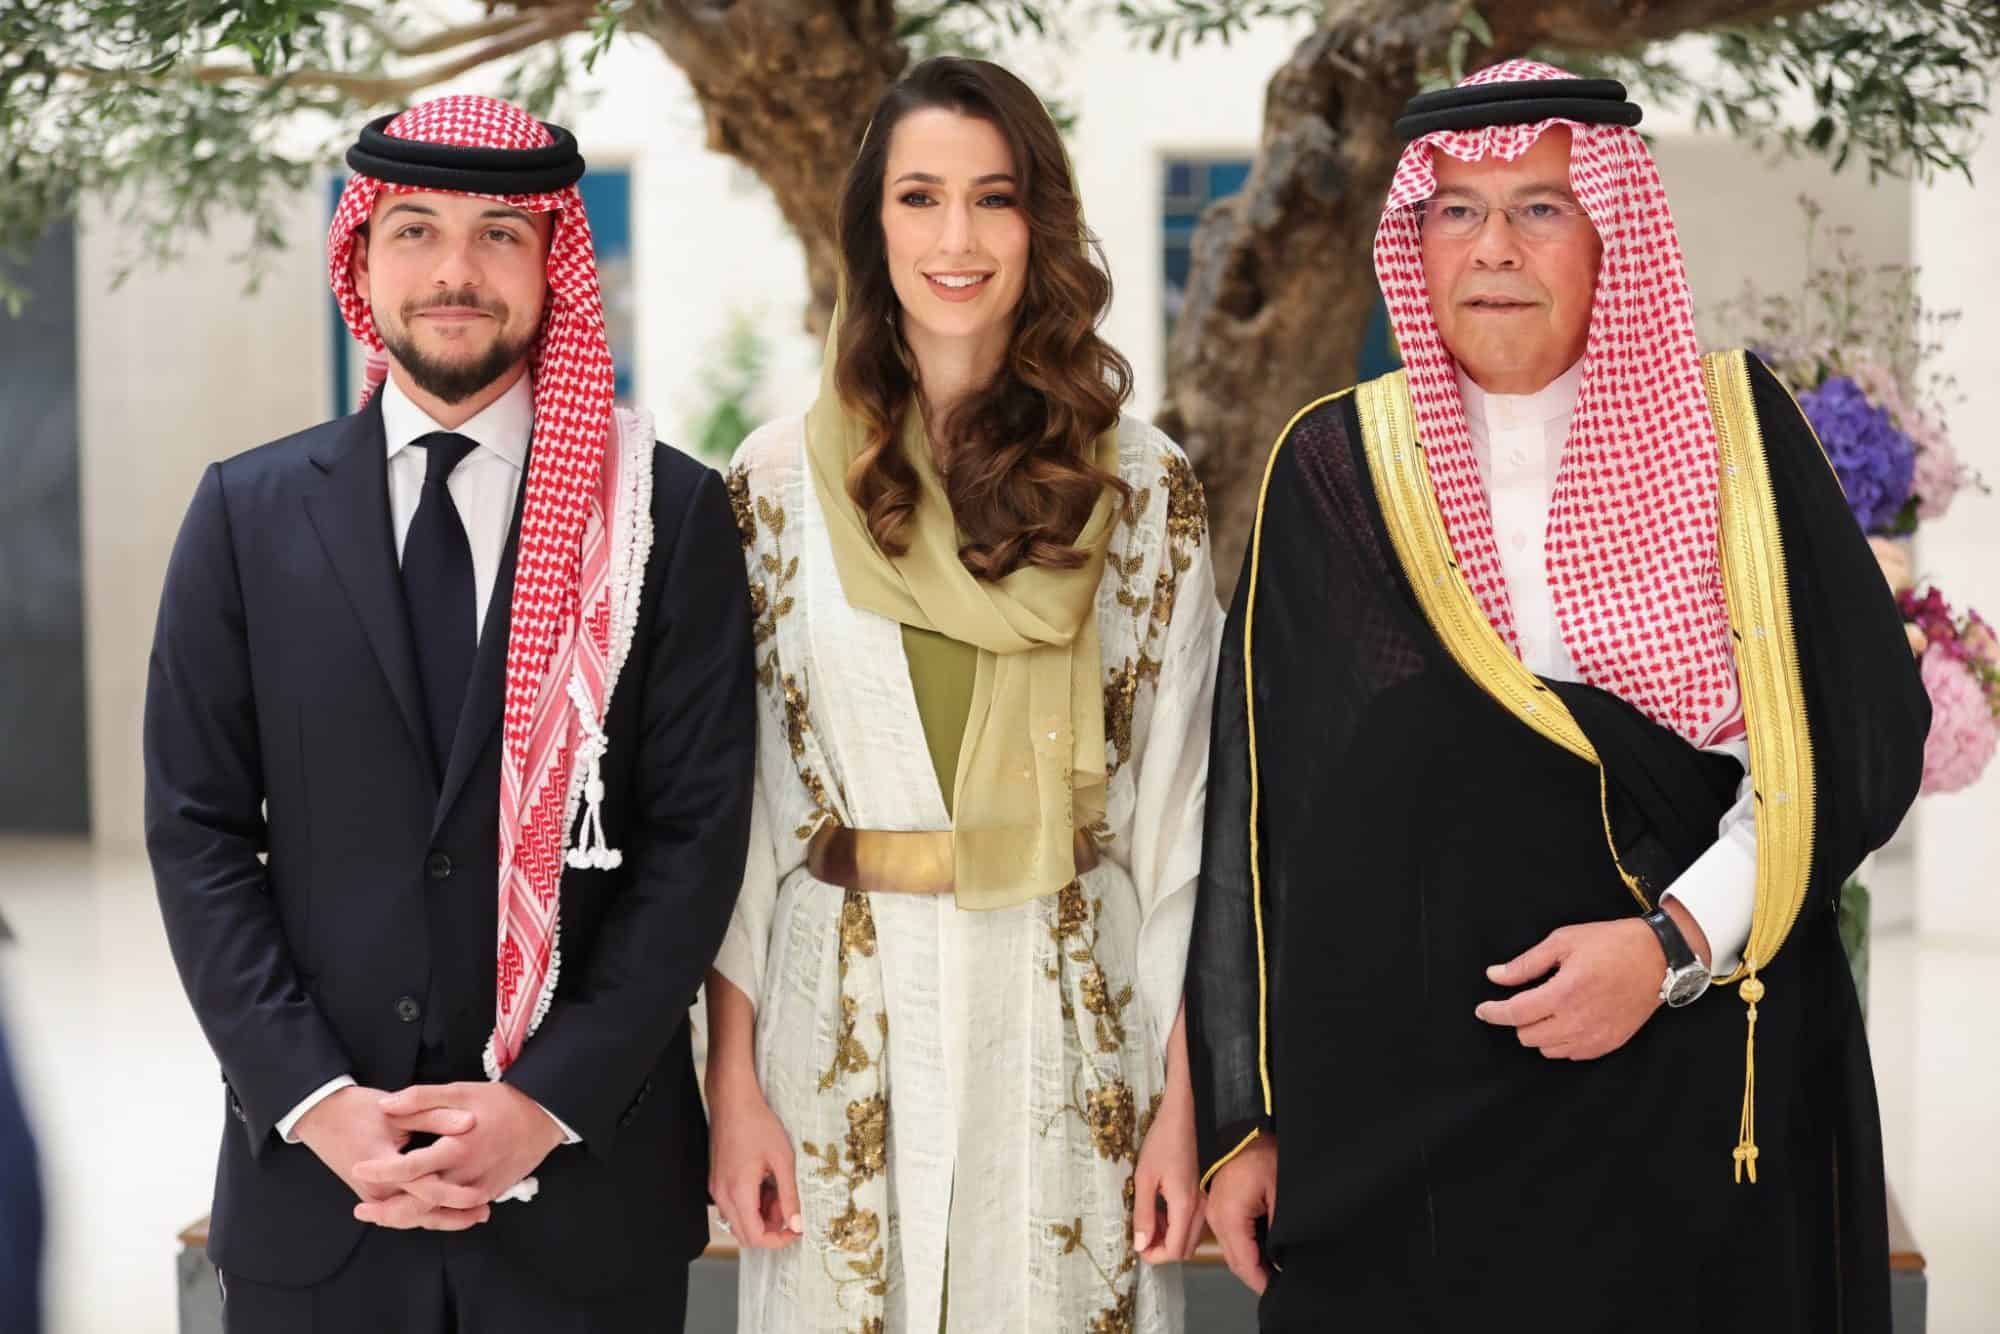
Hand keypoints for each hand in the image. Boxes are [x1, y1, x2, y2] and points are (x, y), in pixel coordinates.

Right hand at [294, 1084, 468, 1202]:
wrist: (319, 1116)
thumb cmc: (357, 1109)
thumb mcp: (397, 1110)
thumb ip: (436, 1117)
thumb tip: (471, 1123)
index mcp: (383, 1167)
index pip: (424, 1188)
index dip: (455, 1193)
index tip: (481, 1193)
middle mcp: (376, 1190)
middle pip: (420, 1211)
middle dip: (453, 1215)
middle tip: (486, 1210)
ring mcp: (373, 1196)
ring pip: (412, 1216)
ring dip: (442, 1218)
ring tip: (475, 1215)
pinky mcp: (373, 1195)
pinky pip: (403, 1210)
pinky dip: (425, 1213)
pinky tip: (448, 1211)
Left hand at [349, 1082, 564, 1224]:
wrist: (544, 1117)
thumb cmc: (501, 1102)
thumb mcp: (460, 1091)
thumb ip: (421, 1098)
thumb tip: (385, 1105)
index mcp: (456, 1148)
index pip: (410, 1167)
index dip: (381, 1169)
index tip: (358, 1168)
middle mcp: (466, 1175)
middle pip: (420, 1204)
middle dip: (387, 1211)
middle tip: (362, 1209)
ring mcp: (479, 1189)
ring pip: (437, 1214)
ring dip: (407, 1219)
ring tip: (383, 1215)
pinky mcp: (489, 1194)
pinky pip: (456, 1213)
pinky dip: (435, 1217)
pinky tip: (418, 1214)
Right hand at [706, 1072, 802, 1248]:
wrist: (733, 1102)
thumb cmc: (757, 1124)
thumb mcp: (782, 1160)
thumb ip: (790, 1195)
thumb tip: (797, 1224)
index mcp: (738, 1193)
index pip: (755, 1237)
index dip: (778, 1240)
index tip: (796, 1231)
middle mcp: (722, 1195)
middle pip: (745, 1233)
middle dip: (771, 1228)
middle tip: (789, 1208)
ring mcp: (717, 1189)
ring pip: (739, 1220)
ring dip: (762, 1215)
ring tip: (779, 1190)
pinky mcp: (717, 1180)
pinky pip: (734, 1205)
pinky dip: (752, 1203)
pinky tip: (766, 1183)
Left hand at [1133, 1073, 1203, 1264]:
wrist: (1185, 1114)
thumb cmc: (1162, 1141)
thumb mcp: (1144, 1177)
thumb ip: (1144, 1213)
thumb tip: (1141, 1245)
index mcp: (1186, 1206)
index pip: (1175, 1251)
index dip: (1154, 1255)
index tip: (1137, 1246)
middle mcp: (1201, 1208)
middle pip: (1185, 1249)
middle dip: (1162, 1249)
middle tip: (1141, 1235)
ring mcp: (1205, 1201)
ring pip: (1190, 1236)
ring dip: (1169, 1237)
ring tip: (1148, 1220)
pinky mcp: (1204, 1193)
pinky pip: (1192, 1222)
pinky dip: (1176, 1224)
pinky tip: (1160, 1208)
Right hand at [1206, 1134, 1276, 1294]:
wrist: (1240, 1123)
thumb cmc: (1261, 1150)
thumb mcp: (1278, 1192)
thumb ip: (1277, 1230)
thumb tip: (1281, 1258)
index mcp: (1227, 1216)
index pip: (1244, 1263)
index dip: (1262, 1281)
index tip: (1280, 1290)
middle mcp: (1214, 1217)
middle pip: (1234, 1260)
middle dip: (1256, 1275)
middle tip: (1280, 1283)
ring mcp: (1211, 1209)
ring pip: (1230, 1249)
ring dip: (1250, 1261)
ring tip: (1274, 1269)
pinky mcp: (1214, 1203)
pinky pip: (1228, 1234)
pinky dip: (1243, 1246)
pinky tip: (1262, 1248)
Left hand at [1476, 913, 1689, 1059]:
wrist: (1657, 959)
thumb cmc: (1611, 944)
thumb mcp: (1563, 941)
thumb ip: (1526, 963)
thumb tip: (1495, 976)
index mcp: (1563, 993)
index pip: (1514, 1013)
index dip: (1492, 1012)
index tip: (1482, 1009)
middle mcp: (1577, 1021)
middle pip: (1526, 1035)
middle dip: (1518, 1018)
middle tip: (1528, 998)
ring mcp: (1594, 1037)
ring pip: (1546, 1048)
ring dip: (1539, 1030)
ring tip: (1550, 1007)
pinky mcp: (1608, 1044)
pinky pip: (1570, 1054)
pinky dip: (1561, 1040)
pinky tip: (1567, 1019)